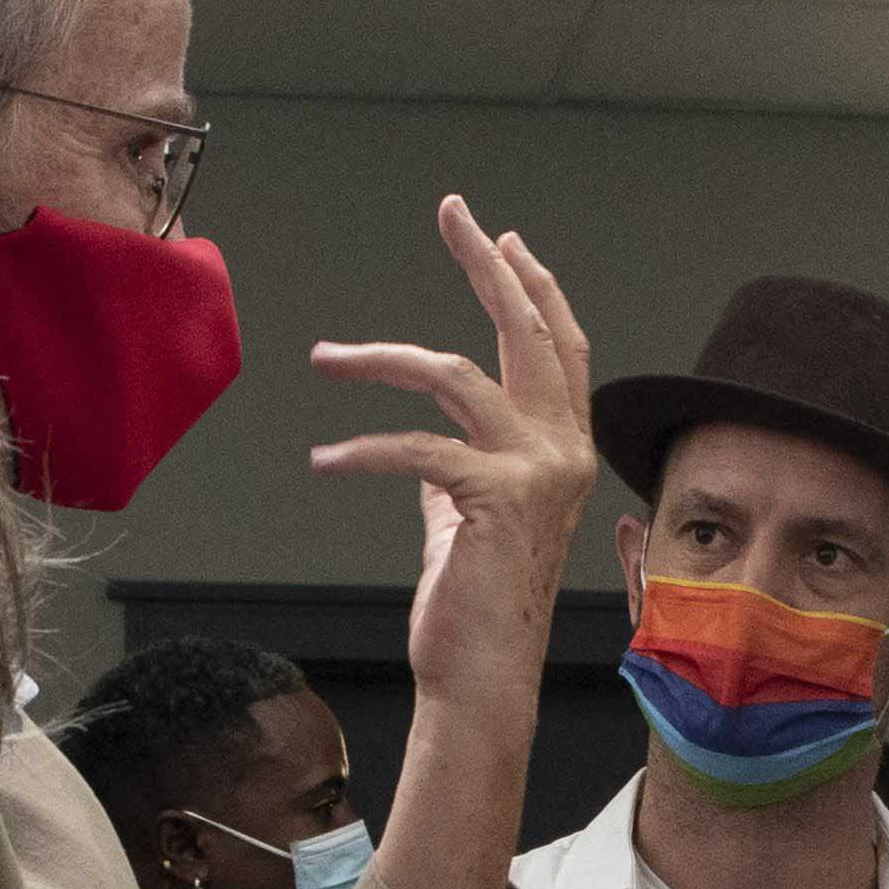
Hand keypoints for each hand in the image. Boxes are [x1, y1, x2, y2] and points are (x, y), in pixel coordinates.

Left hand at [309, 197, 595, 736]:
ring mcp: (537, 473)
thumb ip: (455, 470)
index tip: (500, 238)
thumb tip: (424, 442)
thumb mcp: (462, 517)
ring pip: (457, 374)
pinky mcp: (493, 498)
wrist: (480, 676)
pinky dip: (363, 449)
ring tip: (326, 357)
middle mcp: (564, 452)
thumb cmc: (471, 606)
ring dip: (383, 358)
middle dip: (488, 264)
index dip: (533, 288)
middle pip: (529, 331)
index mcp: (564, 451)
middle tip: (455, 211)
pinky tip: (325, 460)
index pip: (558, 347)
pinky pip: (418, 448)